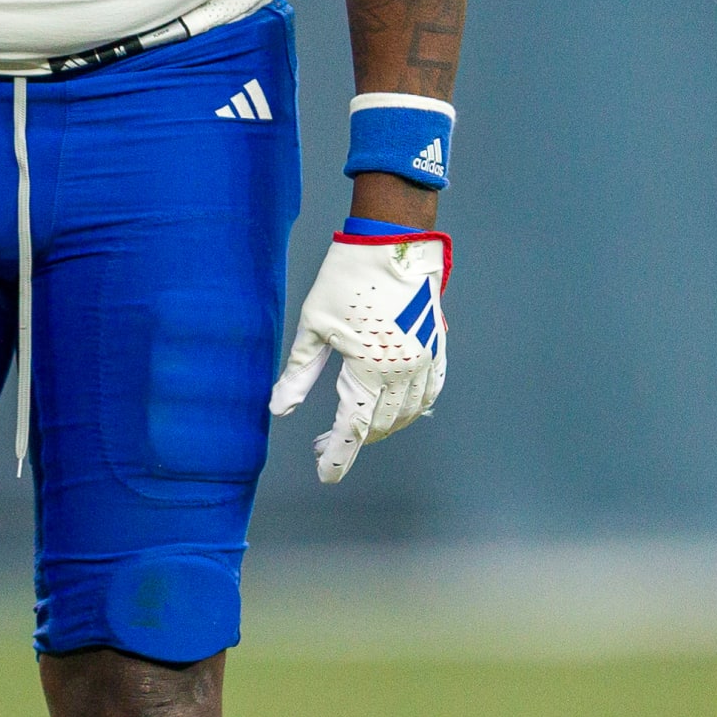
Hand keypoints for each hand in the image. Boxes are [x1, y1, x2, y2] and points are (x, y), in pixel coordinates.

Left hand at [270, 231, 449, 484]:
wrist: (395, 243)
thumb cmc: (348, 279)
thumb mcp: (314, 326)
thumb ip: (299, 373)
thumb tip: (280, 409)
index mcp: (369, 370)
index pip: (352, 429)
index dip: (337, 456)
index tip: (324, 474)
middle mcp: (403, 373)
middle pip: (378, 426)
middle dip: (350, 440)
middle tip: (323, 443)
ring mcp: (425, 362)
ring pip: (405, 415)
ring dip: (379, 427)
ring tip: (352, 424)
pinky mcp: (437, 349)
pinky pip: (429, 393)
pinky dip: (411, 409)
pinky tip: (393, 410)